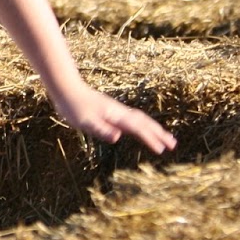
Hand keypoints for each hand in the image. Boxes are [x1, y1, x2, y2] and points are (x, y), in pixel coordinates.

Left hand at [54, 85, 175, 153]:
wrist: (66, 89)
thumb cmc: (74, 107)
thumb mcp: (85, 121)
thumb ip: (101, 129)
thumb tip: (117, 137)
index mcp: (116, 115)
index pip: (137, 128)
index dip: (150, 139)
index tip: (162, 150)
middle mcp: (119, 112)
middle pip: (144, 122)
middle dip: (159, 133)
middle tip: (173, 145)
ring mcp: (116, 111)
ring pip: (140, 120)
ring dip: (154, 129)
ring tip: (165, 138)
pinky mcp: (111, 112)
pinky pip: (133, 120)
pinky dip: (143, 126)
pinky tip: (142, 131)